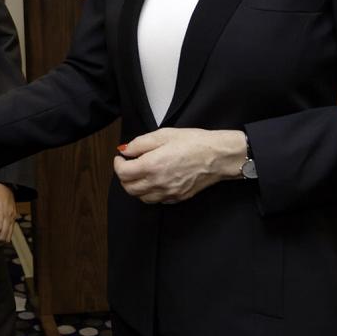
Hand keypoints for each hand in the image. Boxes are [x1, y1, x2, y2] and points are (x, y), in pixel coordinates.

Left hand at [114, 128, 246, 203]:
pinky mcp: (178, 197)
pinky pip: (157, 200)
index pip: (123, 173)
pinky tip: (155, 181)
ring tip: (140, 174)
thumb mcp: (163, 135)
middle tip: (128, 165)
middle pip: (129, 188)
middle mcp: (158, 183)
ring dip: (136, 187)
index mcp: (152, 165)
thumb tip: (124, 150)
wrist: (219, 156)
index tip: (121, 157)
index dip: (117, 164)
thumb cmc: (195, 143)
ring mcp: (168, 193)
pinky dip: (150, 193)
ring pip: (141, 197)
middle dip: (124, 177)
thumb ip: (140, 144)